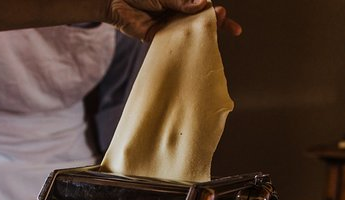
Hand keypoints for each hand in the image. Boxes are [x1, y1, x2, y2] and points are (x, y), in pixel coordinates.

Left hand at [105, 0, 241, 40]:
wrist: (116, 2)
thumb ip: (181, 2)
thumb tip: (203, 3)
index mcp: (181, 2)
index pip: (203, 7)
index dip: (216, 13)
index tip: (225, 15)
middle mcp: (178, 15)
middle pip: (201, 22)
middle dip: (215, 25)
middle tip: (228, 25)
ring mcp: (170, 27)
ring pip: (189, 33)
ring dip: (201, 36)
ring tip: (213, 35)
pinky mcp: (159, 38)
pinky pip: (174, 43)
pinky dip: (183, 46)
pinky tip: (193, 49)